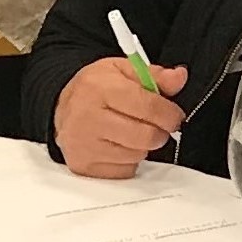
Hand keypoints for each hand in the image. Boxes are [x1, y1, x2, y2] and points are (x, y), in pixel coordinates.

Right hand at [53, 58, 188, 177]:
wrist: (62, 107)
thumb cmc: (94, 89)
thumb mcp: (122, 70)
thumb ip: (154, 75)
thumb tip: (179, 77)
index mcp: (99, 88)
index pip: (148, 106)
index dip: (169, 113)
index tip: (173, 115)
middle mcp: (88, 117)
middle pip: (146, 136)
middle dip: (159, 131)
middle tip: (156, 125)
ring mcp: (84, 144)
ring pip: (138, 155)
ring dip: (142, 145)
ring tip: (131, 131)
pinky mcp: (84, 166)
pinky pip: (125, 171)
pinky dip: (129, 160)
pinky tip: (119, 145)